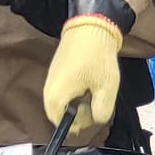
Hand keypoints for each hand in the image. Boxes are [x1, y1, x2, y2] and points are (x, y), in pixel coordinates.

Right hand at [43, 16, 123, 139]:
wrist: (91, 27)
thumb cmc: (97, 57)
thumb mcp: (106, 89)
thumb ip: (101, 112)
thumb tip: (95, 120)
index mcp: (55, 99)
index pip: (64, 127)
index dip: (81, 122)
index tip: (93, 108)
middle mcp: (48, 93)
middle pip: (63, 116)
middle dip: (80, 112)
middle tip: (94, 95)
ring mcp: (50, 82)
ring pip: (65, 104)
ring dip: (80, 101)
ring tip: (92, 85)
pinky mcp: (55, 74)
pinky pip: (64, 93)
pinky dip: (76, 91)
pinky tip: (88, 79)